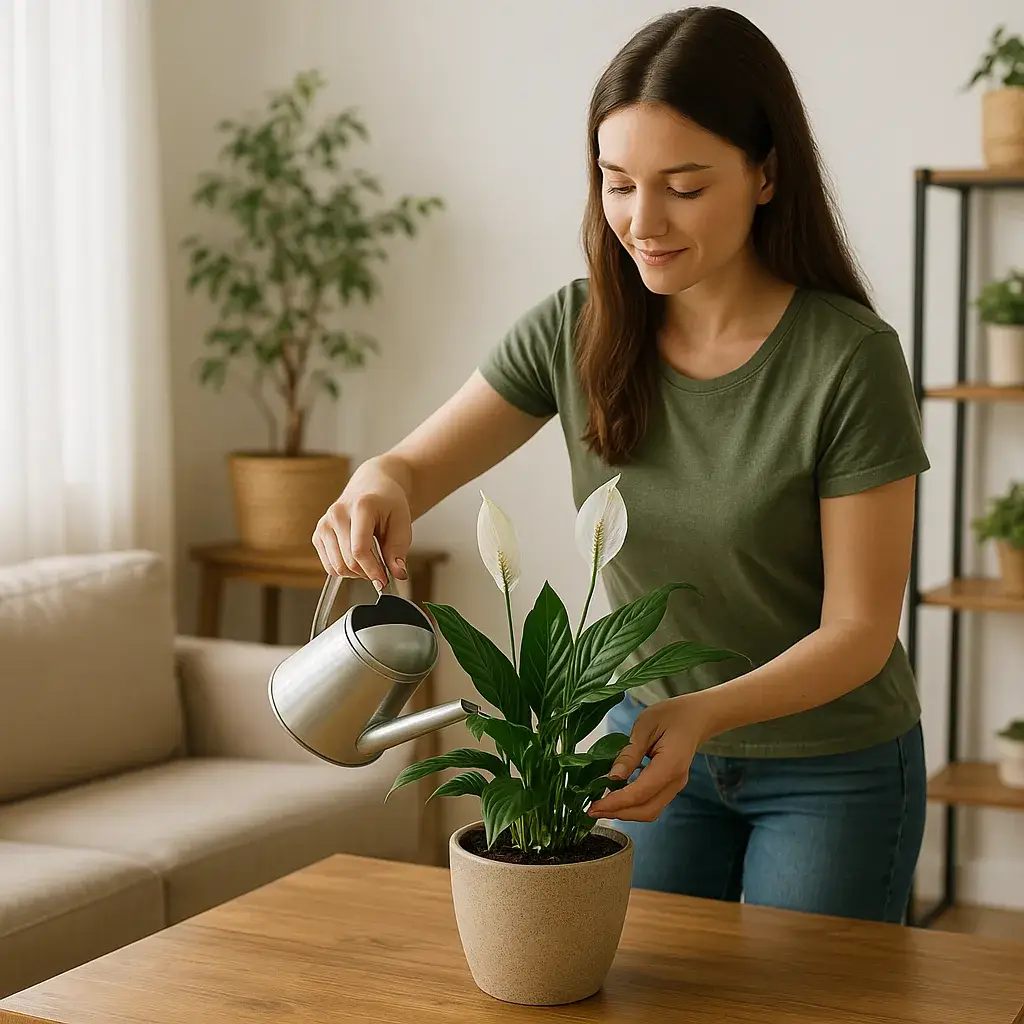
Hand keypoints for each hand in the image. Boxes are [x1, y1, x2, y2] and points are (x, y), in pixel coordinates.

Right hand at [312, 458, 412, 590]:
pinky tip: (357, 559)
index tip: (384, 581)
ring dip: (356, 573)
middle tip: (382, 571)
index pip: (359, 549)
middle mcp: (337, 514)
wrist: (372, 486)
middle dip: (367, 573)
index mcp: (360, 507)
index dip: (372, 570)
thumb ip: (398, 549)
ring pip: (336, 567)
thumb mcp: (402, 523)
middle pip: (348, 561)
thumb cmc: (388, 503)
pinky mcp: (318, 534)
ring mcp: (324, 524)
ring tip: (371, 563)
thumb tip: (398, 574)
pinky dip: (345, 569)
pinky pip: (329, 566)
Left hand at [587, 693, 712, 821]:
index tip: (594, 806)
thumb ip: (630, 753)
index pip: (641, 793)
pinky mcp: (669, 786)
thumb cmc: (672, 715)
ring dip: (624, 812)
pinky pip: (651, 802)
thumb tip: (613, 777)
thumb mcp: (645, 725)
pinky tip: (615, 797)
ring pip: (649, 810)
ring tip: (601, 806)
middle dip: (618, 813)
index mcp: (671, 765)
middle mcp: (675, 781)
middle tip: (592, 809)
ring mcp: (675, 786)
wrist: (697, 717)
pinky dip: (632, 805)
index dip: (616, 802)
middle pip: (646, 810)